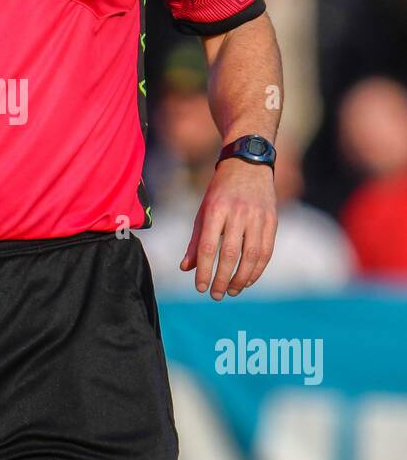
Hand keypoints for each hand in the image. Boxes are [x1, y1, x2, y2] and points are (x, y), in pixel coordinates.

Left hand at [180, 158, 277, 299]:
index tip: (200, 287)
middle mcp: (237, 213)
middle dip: (222, 278)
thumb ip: (196, 240)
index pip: (209, 246)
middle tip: (215, 295)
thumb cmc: (220, 192)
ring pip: (251, 255)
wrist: (248, 164)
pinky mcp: (272, 220)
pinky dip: (257, 270)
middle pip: (230, 253)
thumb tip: (186, 268)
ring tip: (231, 291)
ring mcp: (257, 216)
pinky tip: (248, 281)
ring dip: (241, 278)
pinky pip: (266, 251)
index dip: (205, 270)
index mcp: (215, 209)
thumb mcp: (204, 210)